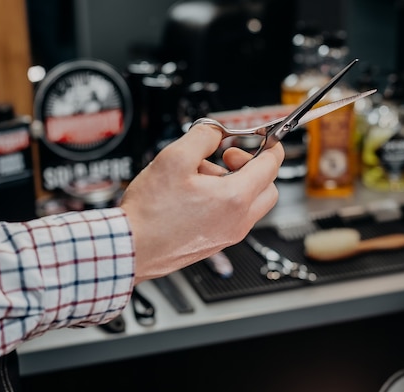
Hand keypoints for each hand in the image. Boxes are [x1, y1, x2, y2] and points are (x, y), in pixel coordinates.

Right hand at [120, 124, 284, 282]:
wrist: (132, 247)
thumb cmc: (150, 212)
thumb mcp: (174, 158)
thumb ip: (202, 137)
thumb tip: (215, 132)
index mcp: (234, 198)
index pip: (271, 165)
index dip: (269, 144)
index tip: (261, 137)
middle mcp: (237, 221)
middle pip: (267, 187)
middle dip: (252, 166)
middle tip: (227, 157)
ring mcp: (227, 236)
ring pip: (248, 204)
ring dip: (234, 184)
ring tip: (198, 177)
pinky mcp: (214, 245)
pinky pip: (232, 218)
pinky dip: (223, 202)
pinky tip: (192, 196)